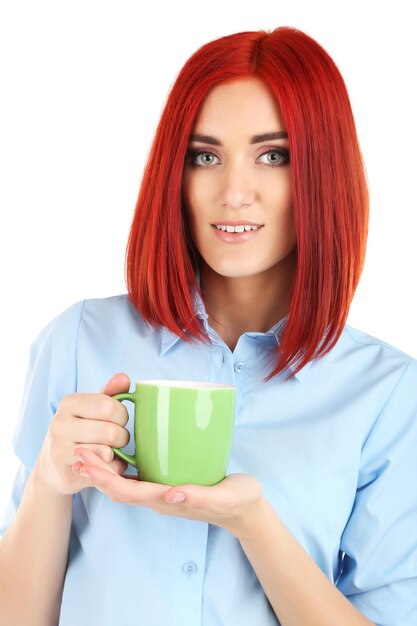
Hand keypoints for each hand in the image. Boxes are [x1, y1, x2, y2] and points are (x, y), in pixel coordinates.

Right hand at [34, 373, 131, 495]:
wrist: (53, 465)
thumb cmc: (80, 430)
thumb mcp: (92, 408)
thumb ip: (110, 392)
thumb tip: (123, 377)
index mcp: (69, 403)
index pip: (110, 406)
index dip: (122, 415)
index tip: (118, 420)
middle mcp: (60, 425)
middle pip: (110, 432)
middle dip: (122, 436)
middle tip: (117, 438)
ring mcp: (60, 451)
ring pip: (107, 452)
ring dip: (117, 453)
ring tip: (110, 450)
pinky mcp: (66, 473)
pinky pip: (104, 471)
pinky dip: (112, 468)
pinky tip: (105, 464)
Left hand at [72, 448, 263, 537]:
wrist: (246, 509)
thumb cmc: (237, 501)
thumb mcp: (225, 498)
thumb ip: (200, 497)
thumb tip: (172, 494)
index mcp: (168, 502)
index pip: (128, 492)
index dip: (104, 478)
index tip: (86, 462)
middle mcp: (160, 498)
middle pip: (120, 488)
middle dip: (96, 472)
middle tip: (76, 452)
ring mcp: (164, 491)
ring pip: (127, 482)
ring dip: (104, 469)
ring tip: (87, 451)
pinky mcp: (170, 482)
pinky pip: (140, 476)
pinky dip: (122, 465)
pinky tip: (118, 449)